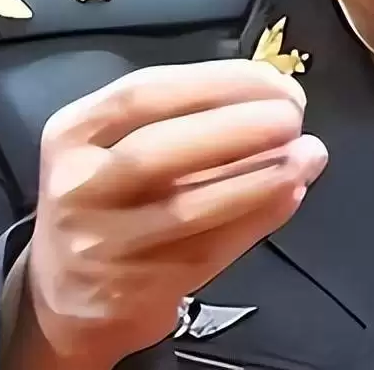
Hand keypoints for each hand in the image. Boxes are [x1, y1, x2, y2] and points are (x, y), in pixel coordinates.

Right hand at [21, 60, 327, 367]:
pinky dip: (255, 219)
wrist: (65, 295)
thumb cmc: (111, 198)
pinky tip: (291, 193)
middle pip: (160, 149)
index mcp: (75, 132)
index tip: (275, 79)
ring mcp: (102, 244)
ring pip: (188, 208)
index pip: (145, 94)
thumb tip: (277, 95)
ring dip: (259, 178)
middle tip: (294, 115)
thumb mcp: (120, 145)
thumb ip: (187, 117)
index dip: (218, 82)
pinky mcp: (133, 292)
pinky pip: (208, 251)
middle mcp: (79, 186)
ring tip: (308, 155)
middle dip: (238, 126)